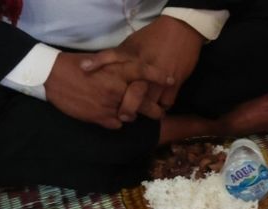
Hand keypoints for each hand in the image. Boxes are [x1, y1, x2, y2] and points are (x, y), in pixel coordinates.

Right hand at [45, 52, 170, 128]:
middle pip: (147, 104)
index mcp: (118, 70)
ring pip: (132, 116)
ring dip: (132, 114)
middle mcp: (117, 88)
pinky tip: (109, 113)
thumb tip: (141, 77)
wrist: (51, 75)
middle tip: (160, 112)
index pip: (144, 73)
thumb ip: (122, 68)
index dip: (160, 77)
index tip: (171, 80)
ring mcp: (109, 104)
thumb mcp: (102, 60)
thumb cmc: (77, 65)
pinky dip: (116, 120)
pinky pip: (118, 124)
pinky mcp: (100, 117)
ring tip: (129, 111)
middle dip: (156, 111)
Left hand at [81, 16, 204, 112]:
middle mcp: (144, 69)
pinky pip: (167, 102)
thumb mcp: (132, 43)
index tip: (87, 75)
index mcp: (131, 56)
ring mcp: (159, 78)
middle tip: (123, 117)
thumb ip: (118, 57)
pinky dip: (163, 107)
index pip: (111, 59)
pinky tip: (159, 107)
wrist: (180, 31)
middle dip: (128, 109)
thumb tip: (97, 67)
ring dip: (147, 112)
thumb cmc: (153, 37)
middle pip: (134, 95)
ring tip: (143, 115)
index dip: (97, 65)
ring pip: (151, 103)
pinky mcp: (175, 83)